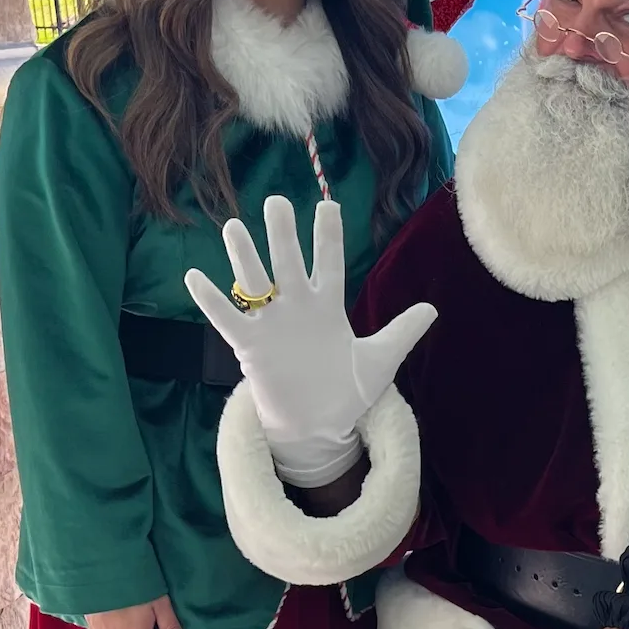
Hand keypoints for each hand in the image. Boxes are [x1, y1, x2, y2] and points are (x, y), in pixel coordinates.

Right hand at [184, 195, 435, 485]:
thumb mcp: (380, 361)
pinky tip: (195, 278)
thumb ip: (402, 333)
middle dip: (282, 234)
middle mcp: (296, 307)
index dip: (328, 236)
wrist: (320, 426)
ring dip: (244, 257)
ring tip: (234, 227)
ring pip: (255, 283)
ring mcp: (271, 324)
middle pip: (288, 263)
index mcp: (328, 305)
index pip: (328, 263)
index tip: (328, 206)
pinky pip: (228, 319)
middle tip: (277, 202)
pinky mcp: (250, 346)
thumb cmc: (348, 390)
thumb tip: (433, 309)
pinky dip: (212, 301)